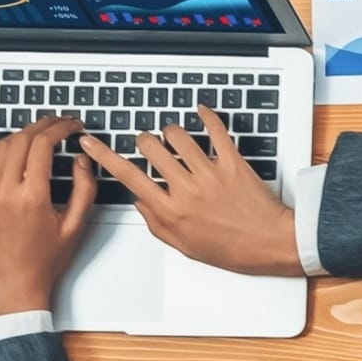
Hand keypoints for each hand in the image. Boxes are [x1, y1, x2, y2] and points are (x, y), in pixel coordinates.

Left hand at [0, 117, 96, 316]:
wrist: (13, 287)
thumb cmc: (45, 261)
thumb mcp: (75, 225)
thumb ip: (83, 188)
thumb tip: (82, 159)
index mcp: (33, 196)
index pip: (44, 145)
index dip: (62, 128)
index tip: (75, 125)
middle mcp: (6, 191)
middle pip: (23, 140)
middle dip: (44, 125)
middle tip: (61, 123)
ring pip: (1, 148)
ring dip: (22, 132)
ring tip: (39, 130)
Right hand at [79, 105, 300, 276]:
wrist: (270, 243)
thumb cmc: (231, 248)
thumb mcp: (183, 245)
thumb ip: (156, 222)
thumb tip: (139, 201)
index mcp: (169, 210)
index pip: (127, 177)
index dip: (104, 156)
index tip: (91, 143)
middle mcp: (186, 189)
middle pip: (150, 148)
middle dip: (144, 141)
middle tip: (148, 143)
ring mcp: (210, 173)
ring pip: (178, 136)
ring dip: (172, 132)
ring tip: (174, 137)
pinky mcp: (233, 163)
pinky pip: (216, 131)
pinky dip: (207, 116)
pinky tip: (201, 112)